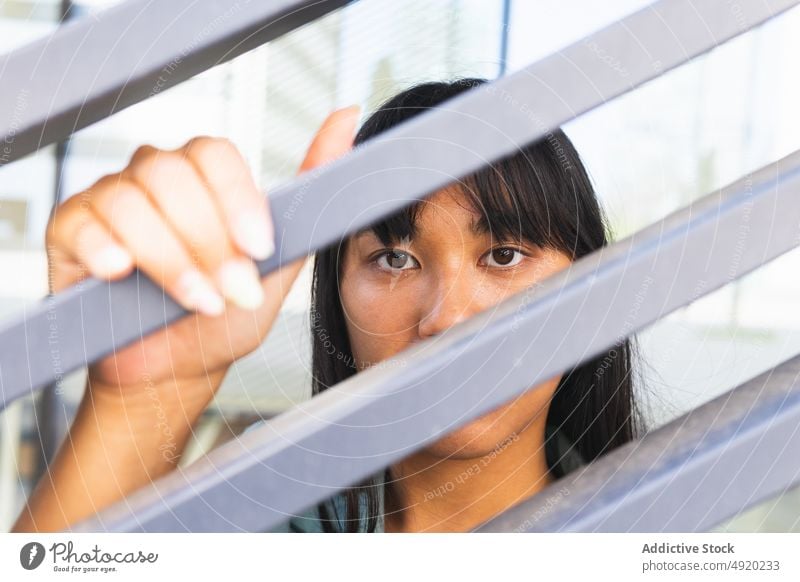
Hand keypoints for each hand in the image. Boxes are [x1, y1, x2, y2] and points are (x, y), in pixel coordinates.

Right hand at [45, 106, 359, 394]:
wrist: (179, 369)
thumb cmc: (226, 315)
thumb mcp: (279, 258)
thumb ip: (309, 190)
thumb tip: (347, 117)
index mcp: (203, 177)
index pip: (215, 156)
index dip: (237, 200)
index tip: (258, 249)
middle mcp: (154, 177)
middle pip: (173, 175)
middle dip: (209, 241)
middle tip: (232, 290)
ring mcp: (109, 199)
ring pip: (132, 201)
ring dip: (172, 259)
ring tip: (197, 302)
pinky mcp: (71, 231)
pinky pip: (83, 223)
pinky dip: (107, 250)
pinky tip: (124, 276)